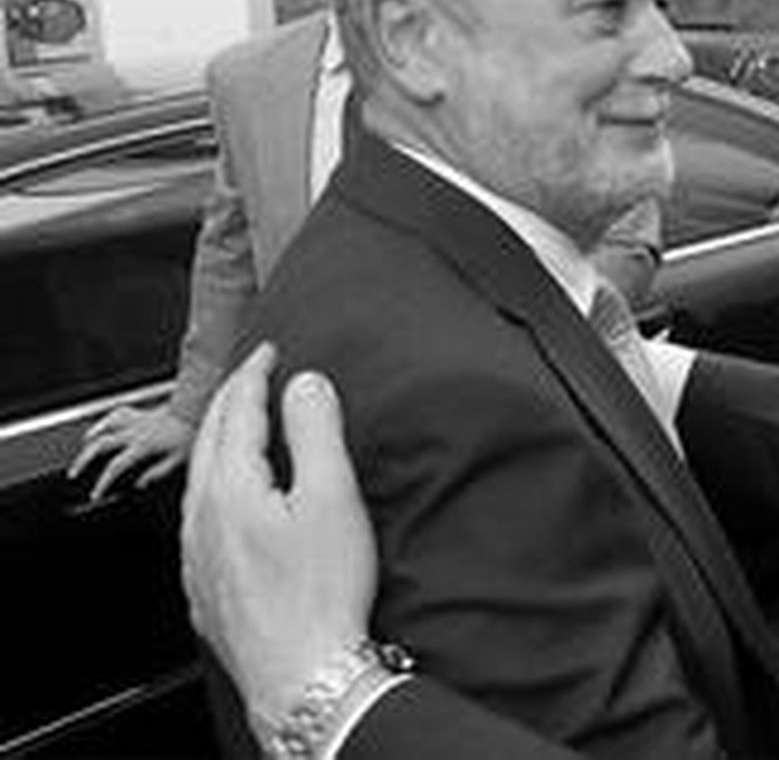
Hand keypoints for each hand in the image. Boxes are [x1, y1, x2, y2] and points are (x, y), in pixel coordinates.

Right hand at [69, 403, 195, 501]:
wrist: (195, 408)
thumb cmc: (189, 432)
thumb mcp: (178, 459)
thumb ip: (157, 473)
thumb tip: (141, 484)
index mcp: (143, 446)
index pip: (115, 467)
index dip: (102, 482)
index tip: (95, 493)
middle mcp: (134, 432)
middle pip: (100, 445)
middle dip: (83, 460)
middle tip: (75, 473)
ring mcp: (135, 420)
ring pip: (104, 426)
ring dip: (89, 439)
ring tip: (80, 451)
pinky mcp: (139, 412)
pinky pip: (116, 413)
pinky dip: (104, 420)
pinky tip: (98, 427)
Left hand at [181, 344, 377, 736]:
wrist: (303, 675)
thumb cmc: (322, 593)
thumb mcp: (332, 496)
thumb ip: (316, 430)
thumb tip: (304, 382)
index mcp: (231, 490)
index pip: (236, 413)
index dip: (254, 374)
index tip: (270, 350)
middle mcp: (203, 520)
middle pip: (209, 442)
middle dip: (231, 401)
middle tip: (253, 376)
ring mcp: (199, 558)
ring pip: (200, 481)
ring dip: (220, 442)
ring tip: (240, 426)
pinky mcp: (206, 588)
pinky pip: (200, 519)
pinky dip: (216, 486)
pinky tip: (232, 499)